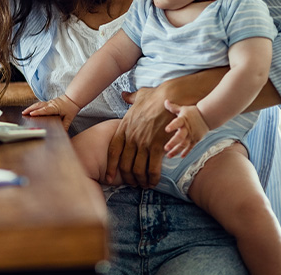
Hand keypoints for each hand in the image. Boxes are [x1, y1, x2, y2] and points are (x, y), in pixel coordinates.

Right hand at [22, 95, 79, 130]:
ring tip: (24, 112)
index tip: (31, 114)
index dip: (38, 112)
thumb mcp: (70, 118)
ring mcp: (49, 102)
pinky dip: (34, 107)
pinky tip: (31, 110)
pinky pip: (40, 104)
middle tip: (23, 113)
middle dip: (30, 109)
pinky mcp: (48, 102)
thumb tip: (63, 132)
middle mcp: (50, 104)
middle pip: (38, 105)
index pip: (45, 110)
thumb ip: (66, 125)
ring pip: (38, 104)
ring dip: (30, 107)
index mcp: (55, 107)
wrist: (73, 98)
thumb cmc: (71, 107)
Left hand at [105, 68, 227, 187]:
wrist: (170, 96)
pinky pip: (153, 168)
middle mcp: (131, 137)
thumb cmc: (156, 96)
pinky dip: (153, 178)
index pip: (113, 152)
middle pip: (124, 164)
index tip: (109, 177)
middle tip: (133, 184)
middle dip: (128, 178)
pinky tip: (154, 181)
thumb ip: (130, 98)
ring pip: (138, 169)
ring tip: (144, 185)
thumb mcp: (138, 96)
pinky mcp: (157, 146)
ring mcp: (143, 142)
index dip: (110, 167)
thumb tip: (124, 95)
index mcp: (124, 128)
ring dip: (141, 180)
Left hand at [163, 100, 209, 157]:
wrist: (208, 117)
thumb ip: (173, 107)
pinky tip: (181, 156)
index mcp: (183, 120)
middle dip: (173, 143)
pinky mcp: (196, 140)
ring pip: (184, 145)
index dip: (172, 126)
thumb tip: (165, 101)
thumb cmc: (193, 112)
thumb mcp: (183, 109)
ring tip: (169, 155)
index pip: (177, 122)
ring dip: (176, 150)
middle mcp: (187, 129)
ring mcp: (192, 135)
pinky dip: (186, 152)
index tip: (166, 129)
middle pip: (180, 137)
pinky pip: (190, 147)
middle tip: (166, 148)